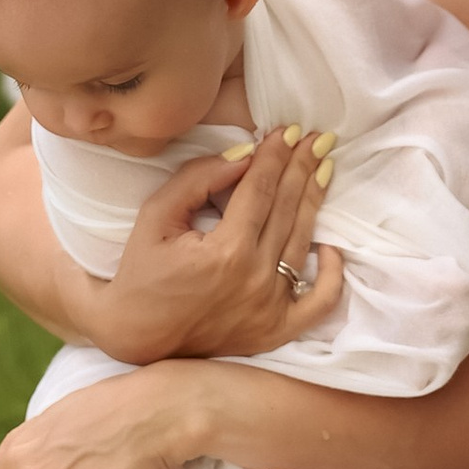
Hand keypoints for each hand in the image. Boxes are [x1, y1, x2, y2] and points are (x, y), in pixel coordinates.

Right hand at [86, 127, 342, 363]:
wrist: (137, 337)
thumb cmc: (141, 275)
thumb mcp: (155, 217)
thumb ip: (197, 180)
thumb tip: (244, 154)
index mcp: (226, 252)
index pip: (261, 190)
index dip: (275, 156)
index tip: (287, 130)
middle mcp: (256, 279)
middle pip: (287, 210)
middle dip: (301, 167)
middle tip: (316, 138)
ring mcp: (271, 308)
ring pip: (302, 242)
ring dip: (315, 201)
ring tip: (323, 167)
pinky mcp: (277, 330)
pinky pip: (319, 301)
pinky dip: (332, 275)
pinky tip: (330, 247)